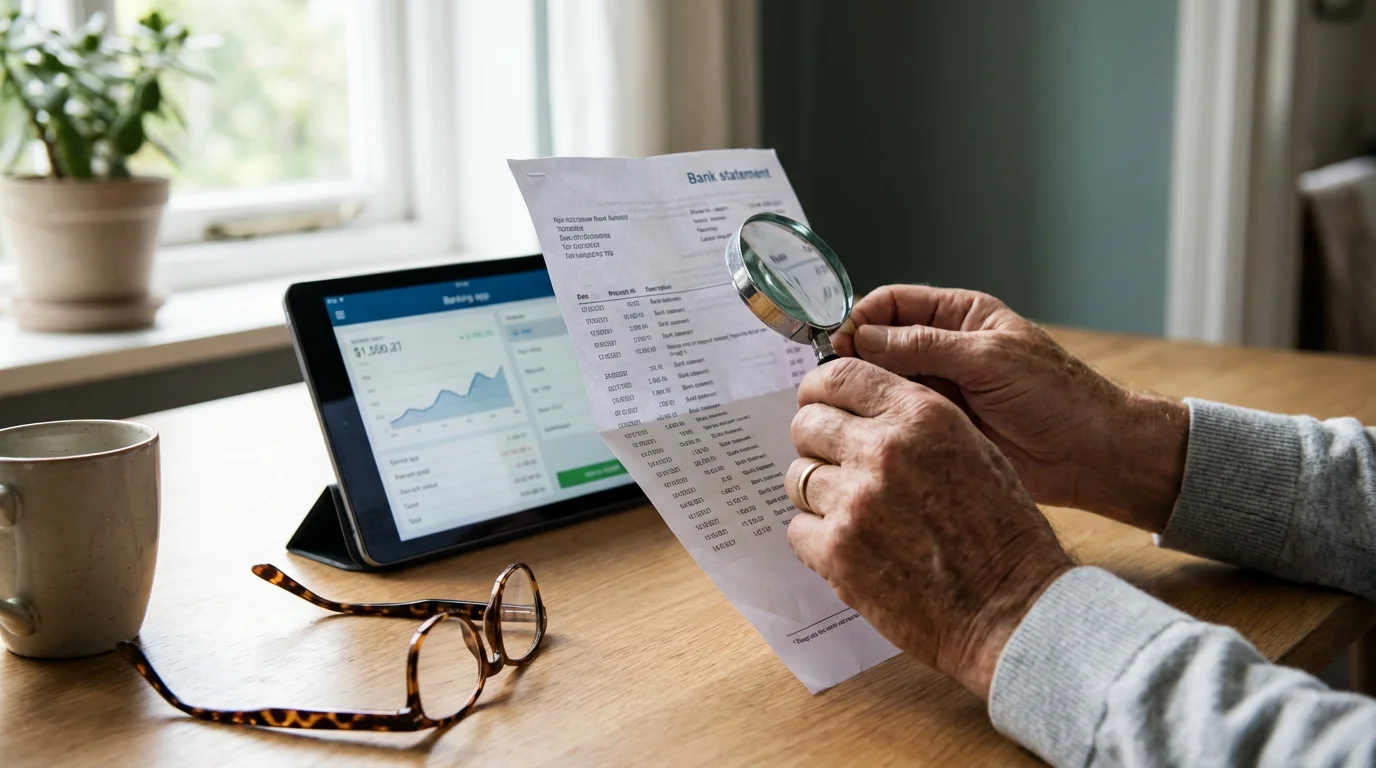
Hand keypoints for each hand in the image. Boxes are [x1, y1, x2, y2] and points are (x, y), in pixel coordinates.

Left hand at [784, 357, 1072, 699]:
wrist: (1012, 609)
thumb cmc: (1001, 533)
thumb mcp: (972, 449)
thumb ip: (912, 422)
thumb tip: (857, 410)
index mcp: (921, 415)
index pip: (838, 376)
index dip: (819, 390)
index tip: (818, 404)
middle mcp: (884, 449)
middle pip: (808, 424)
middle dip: (818, 443)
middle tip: (840, 468)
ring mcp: (856, 501)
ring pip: (799, 478)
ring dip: (818, 495)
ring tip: (856, 516)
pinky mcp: (838, 550)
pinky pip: (798, 529)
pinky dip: (818, 540)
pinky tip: (855, 550)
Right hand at [831, 285, 1188, 532]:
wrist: (1091, 454)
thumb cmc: (1057, 396)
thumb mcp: (988, 360)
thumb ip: (923, 346)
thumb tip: (861, 337)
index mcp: (958, 317)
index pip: (893, 303)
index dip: (861, 318)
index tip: (838, 341)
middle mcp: (942, 349)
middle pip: (879, 344)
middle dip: (853, 358)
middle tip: (830, 380)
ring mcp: (939, 390)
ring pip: (882, 385)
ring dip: (863, 394)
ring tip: (844, 409)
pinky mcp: (937, 428)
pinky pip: (896, 421)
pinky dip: (877, 425)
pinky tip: (863, 434)